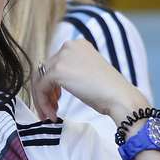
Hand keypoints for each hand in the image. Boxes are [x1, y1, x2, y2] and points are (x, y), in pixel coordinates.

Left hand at [31, 40, 148, 123]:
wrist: (119, 97)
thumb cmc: (108, 91)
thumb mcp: (87, 73)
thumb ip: (71, 71)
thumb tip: (51, 83)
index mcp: (78, 45)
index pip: (55, 63)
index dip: (52, 84)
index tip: (56, 100)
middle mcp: (68, 46)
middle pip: (45, 70)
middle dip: (46, 92)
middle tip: (52, 109)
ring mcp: (62, 57)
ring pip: (40, 79)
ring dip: (43, 100)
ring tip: (51, 115)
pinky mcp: (57, 70)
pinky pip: (41, 88)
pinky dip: (43, 103)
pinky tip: (53, 115)